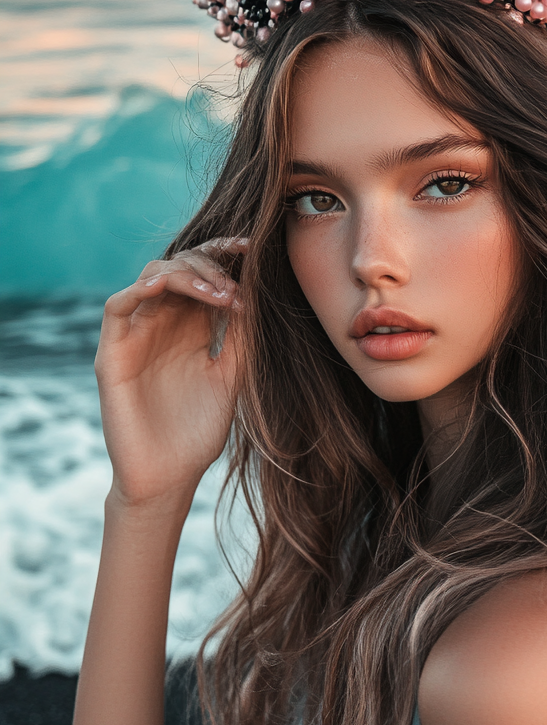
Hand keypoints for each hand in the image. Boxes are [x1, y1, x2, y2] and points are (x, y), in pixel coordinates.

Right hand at [95, 238, 246, 510]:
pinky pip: (118, 307)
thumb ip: (240, 335)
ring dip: (186, 276)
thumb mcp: (231, 375)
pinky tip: (164, 286)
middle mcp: (162, 323)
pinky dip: (139, 289)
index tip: (252, 248)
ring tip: (217, 293)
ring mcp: (136, 335)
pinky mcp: (112, 353)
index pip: (203, 273)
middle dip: (210, 267)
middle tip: (236, 289)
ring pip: (151, 277)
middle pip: (179, 266)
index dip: (223, 255)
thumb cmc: (199, 431)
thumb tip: (256, 287)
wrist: (170, 477)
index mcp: (191, 326)